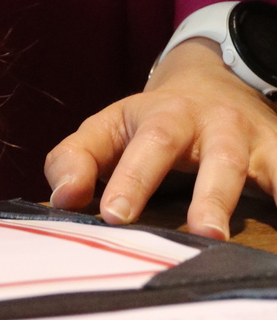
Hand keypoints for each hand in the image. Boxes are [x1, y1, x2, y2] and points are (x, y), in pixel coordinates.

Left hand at [45, 38, 276, 239]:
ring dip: (272, 197)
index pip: (148, 146)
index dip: (132, 180)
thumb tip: (64, 199)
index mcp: (166, 117)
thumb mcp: (107, 129)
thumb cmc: (149, 122)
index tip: (114, 216)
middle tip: (202, 233)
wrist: (213, 81)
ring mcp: (256, 142)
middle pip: (220, 160)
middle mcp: (218, 126)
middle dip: (212, 196)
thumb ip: (75, 159)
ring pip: (271, 169)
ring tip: (246, 238)